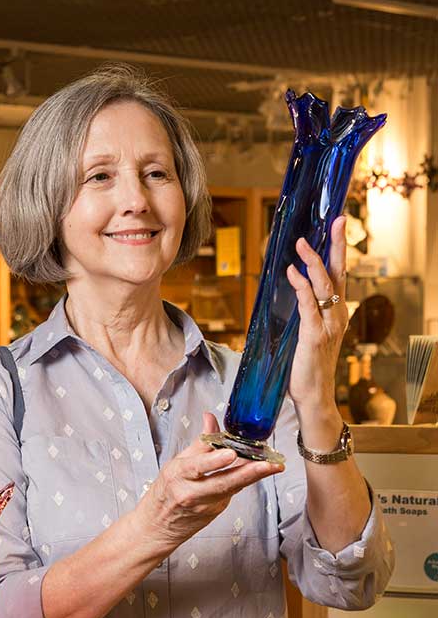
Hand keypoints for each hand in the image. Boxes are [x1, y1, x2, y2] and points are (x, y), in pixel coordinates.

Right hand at [136, 412, 283, 559]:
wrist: (157, 527)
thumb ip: (199, 443)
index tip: (230, 454)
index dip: (214, 461)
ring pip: (233, 488)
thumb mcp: (176, 464)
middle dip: (249, 473)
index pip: (197, 467)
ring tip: (274, 466)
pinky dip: (244, 480)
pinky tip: (259, 471)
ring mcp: (206, 505)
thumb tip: (210, 419)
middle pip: (223, 482)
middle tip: (269, 464)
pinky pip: (233, 492)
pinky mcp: (216, 511)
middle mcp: (192, 493)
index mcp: (178, 476)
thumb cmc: (165, 492)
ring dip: (255, 476)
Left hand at [287, 215, 348, 411]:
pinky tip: (292, 272)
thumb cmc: (305, 370)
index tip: (337, 226)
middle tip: (338, 219)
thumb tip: (278, 304)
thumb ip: (299, 318)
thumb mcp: (304, 338)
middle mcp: (337, 316)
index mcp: (336, 314)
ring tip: (302, 243)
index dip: (338, 251)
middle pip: (339, 273)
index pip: (338, 276)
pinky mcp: (314, 336)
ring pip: (324, 285)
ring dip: (313, 262)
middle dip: (338, 244)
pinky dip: (300, 287)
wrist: (314, 398)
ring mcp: (328, 325)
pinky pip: (308, 305)